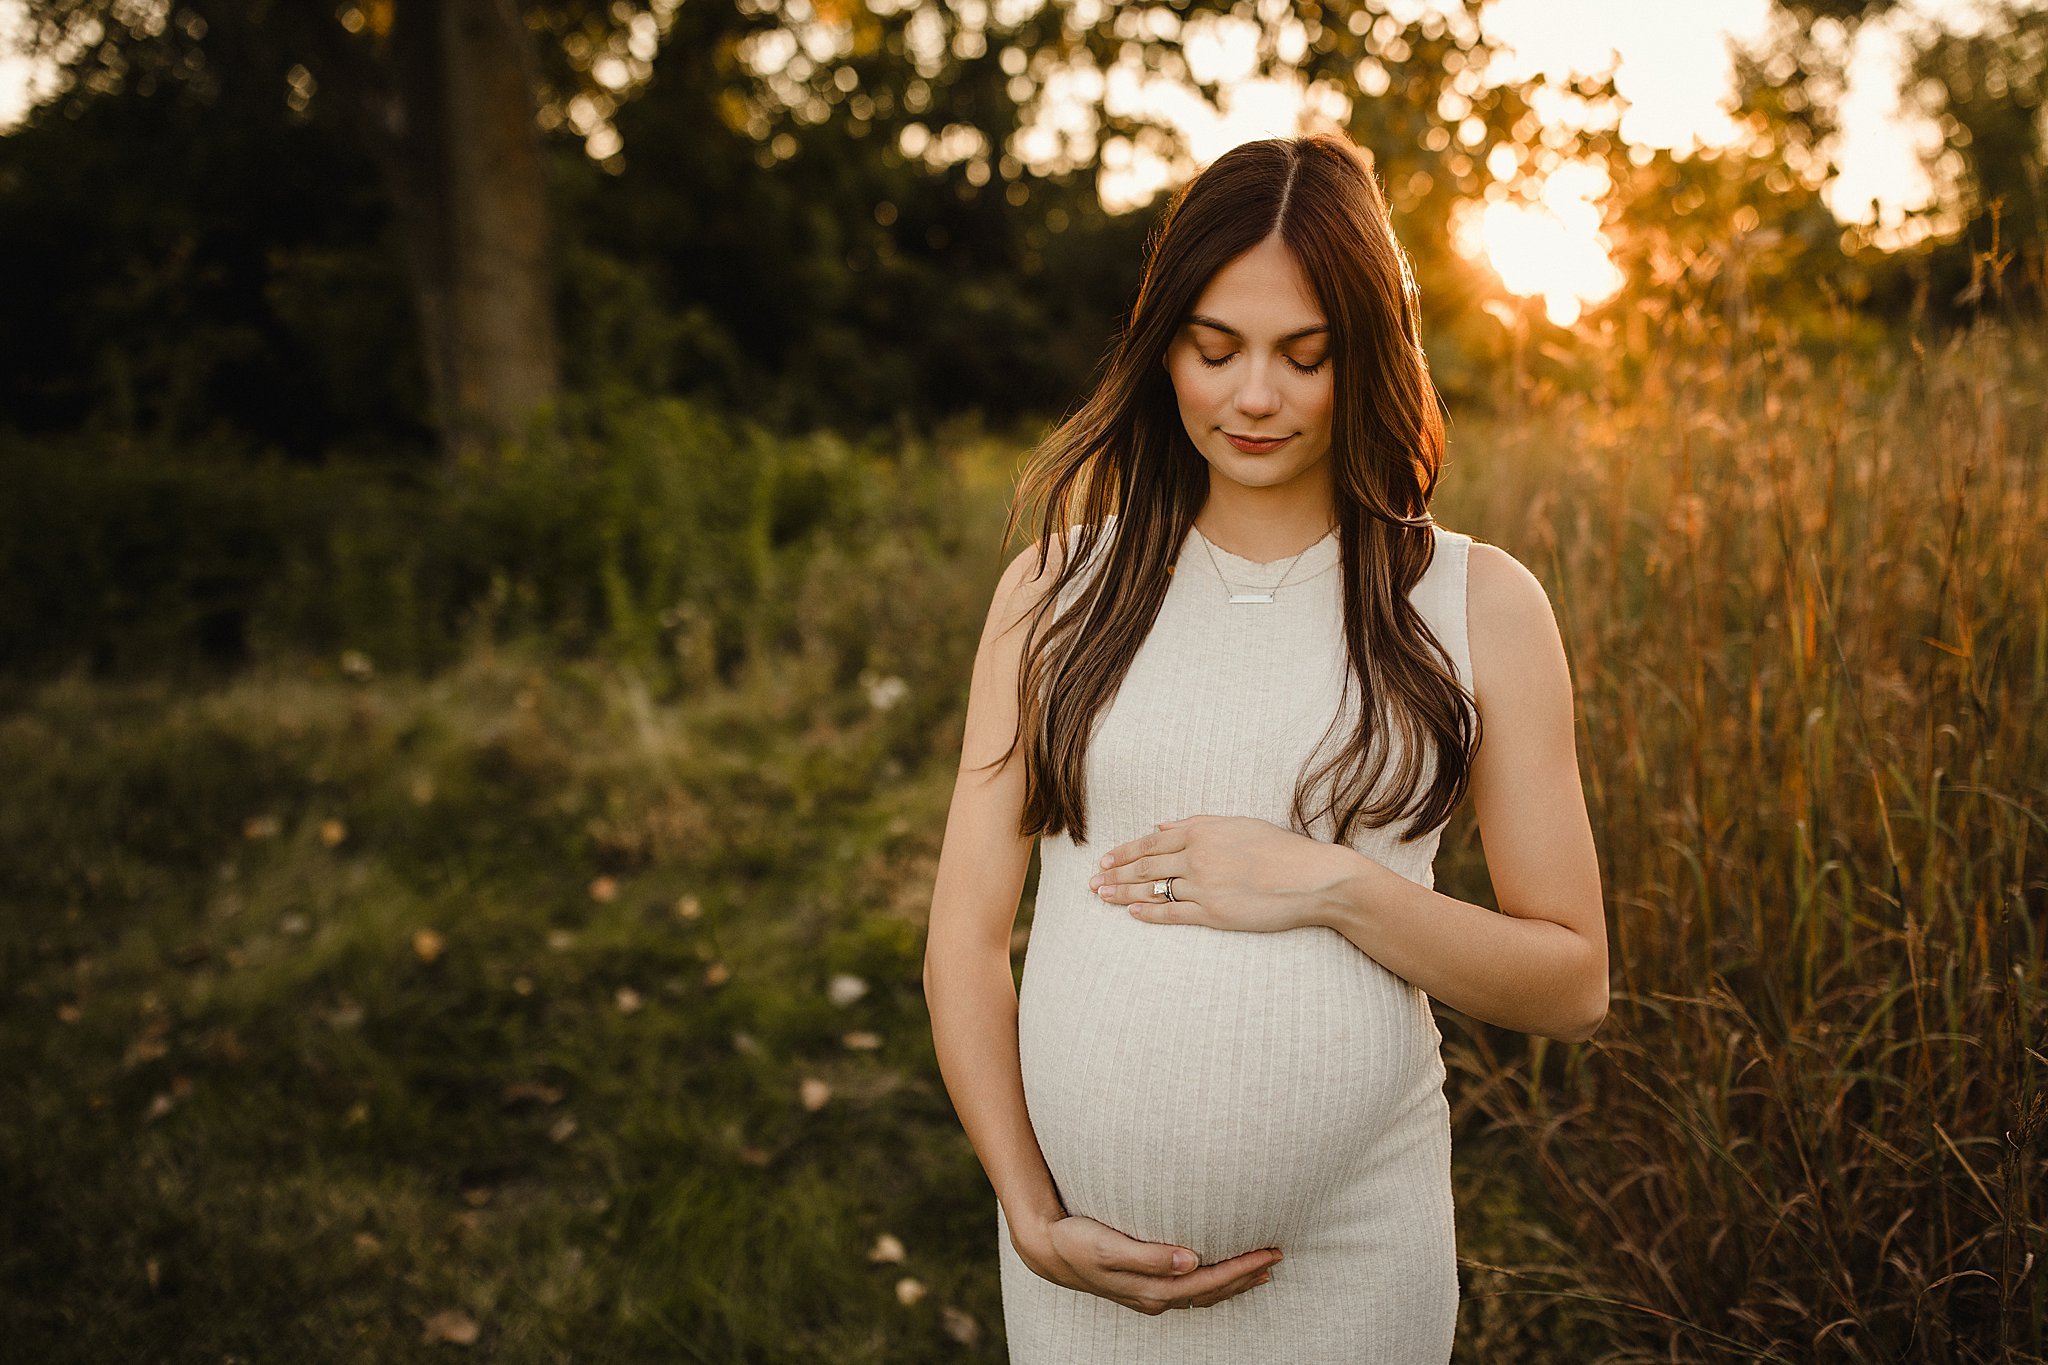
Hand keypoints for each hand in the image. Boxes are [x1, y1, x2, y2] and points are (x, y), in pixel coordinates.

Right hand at [1013, 1211, 1281, 1314]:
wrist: (1046, 1249)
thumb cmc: (1077, 1241)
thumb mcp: (1109, 1247)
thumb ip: (1150, 1256)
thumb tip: (1191, 1260)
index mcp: (1152, 1289)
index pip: (1210, 1282)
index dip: (1241, 1268)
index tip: (1268, 1252)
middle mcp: (1155, 1297)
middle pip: (1212, 1291)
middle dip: (1246, 1276)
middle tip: (1276, 1255)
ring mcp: (1149, 1294)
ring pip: (1202, 1293)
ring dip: (1232, 1281)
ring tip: (1260, 1268)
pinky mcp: (1143, 1285)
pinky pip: (1189, 1288)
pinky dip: (1212, 1281)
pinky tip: (1217, 1270)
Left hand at [1087, 814, 1350, 933]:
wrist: (1313, 878)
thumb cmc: (1281, 849)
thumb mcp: (1238, 824)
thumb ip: (1198, 823)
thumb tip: (1162, 824)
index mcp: (1202, 831)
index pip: (1152, 841)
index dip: (1126, 851)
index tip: (1106, 858)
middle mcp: (1198, 857)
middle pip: (1146, 865)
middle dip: (1115, 873)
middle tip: (1092, 881)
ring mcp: (1205, 886)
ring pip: (1154, 889)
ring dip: (1124, 893)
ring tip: (1101, 896)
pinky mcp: (1215, 913)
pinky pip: (1174, 913)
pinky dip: (1150, 913)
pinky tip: (1132, 913)